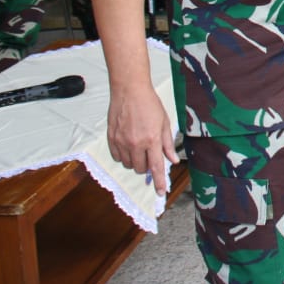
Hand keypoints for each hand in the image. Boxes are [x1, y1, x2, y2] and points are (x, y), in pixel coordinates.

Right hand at [107, 81, 178, 195]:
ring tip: (139, 147)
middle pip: (141, 169)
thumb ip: (167, 144)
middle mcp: (136, 143)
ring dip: (135, 162)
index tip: (160, 192)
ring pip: (128, 165)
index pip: (156, 167)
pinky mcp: (111, 139)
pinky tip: (128, 146)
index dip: (159, 182)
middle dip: (147, 167)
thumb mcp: (164, 123)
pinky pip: (117, 158)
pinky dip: (124, 156)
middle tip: (150, 156)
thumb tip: (173, 160)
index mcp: (152, 139)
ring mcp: (122, 142)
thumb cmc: (149, 104)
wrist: (129, 91)